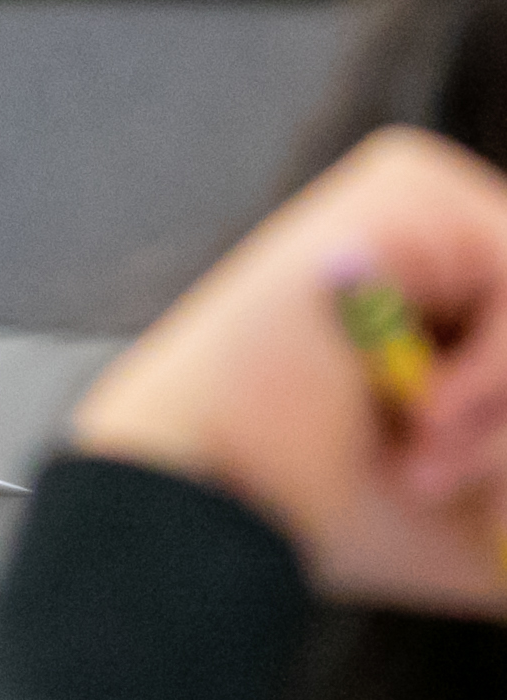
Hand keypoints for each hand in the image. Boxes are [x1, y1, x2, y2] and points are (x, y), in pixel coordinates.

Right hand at [70, 127, 506, 614]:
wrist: (220, 502)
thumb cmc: (340, 515)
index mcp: (474, 301)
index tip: (496, 478)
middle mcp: (454, 235)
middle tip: (448, 477)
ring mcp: (429, 201)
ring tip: (433, 463)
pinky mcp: (404, 184)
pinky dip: (494, 368)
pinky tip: (420, 413)